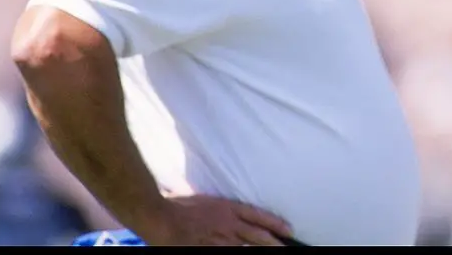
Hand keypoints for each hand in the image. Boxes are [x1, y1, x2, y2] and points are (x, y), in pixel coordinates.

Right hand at [138, 194, 295, 245]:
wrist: (162, 216)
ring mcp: (220, 239)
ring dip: (260, 250)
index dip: (275, 223)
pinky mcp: (209, 248)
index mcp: (229, 208)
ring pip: (246, 247)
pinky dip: (239, 254)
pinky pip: (229, 253)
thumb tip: (229, 211)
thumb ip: (221, 208)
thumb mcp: (206, 201)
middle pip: (257, 235)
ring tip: (276, 252)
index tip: (289, 229)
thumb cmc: (179, 205)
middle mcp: (228, 224)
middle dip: (274, 242)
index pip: (258, 215)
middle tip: (288, 247)